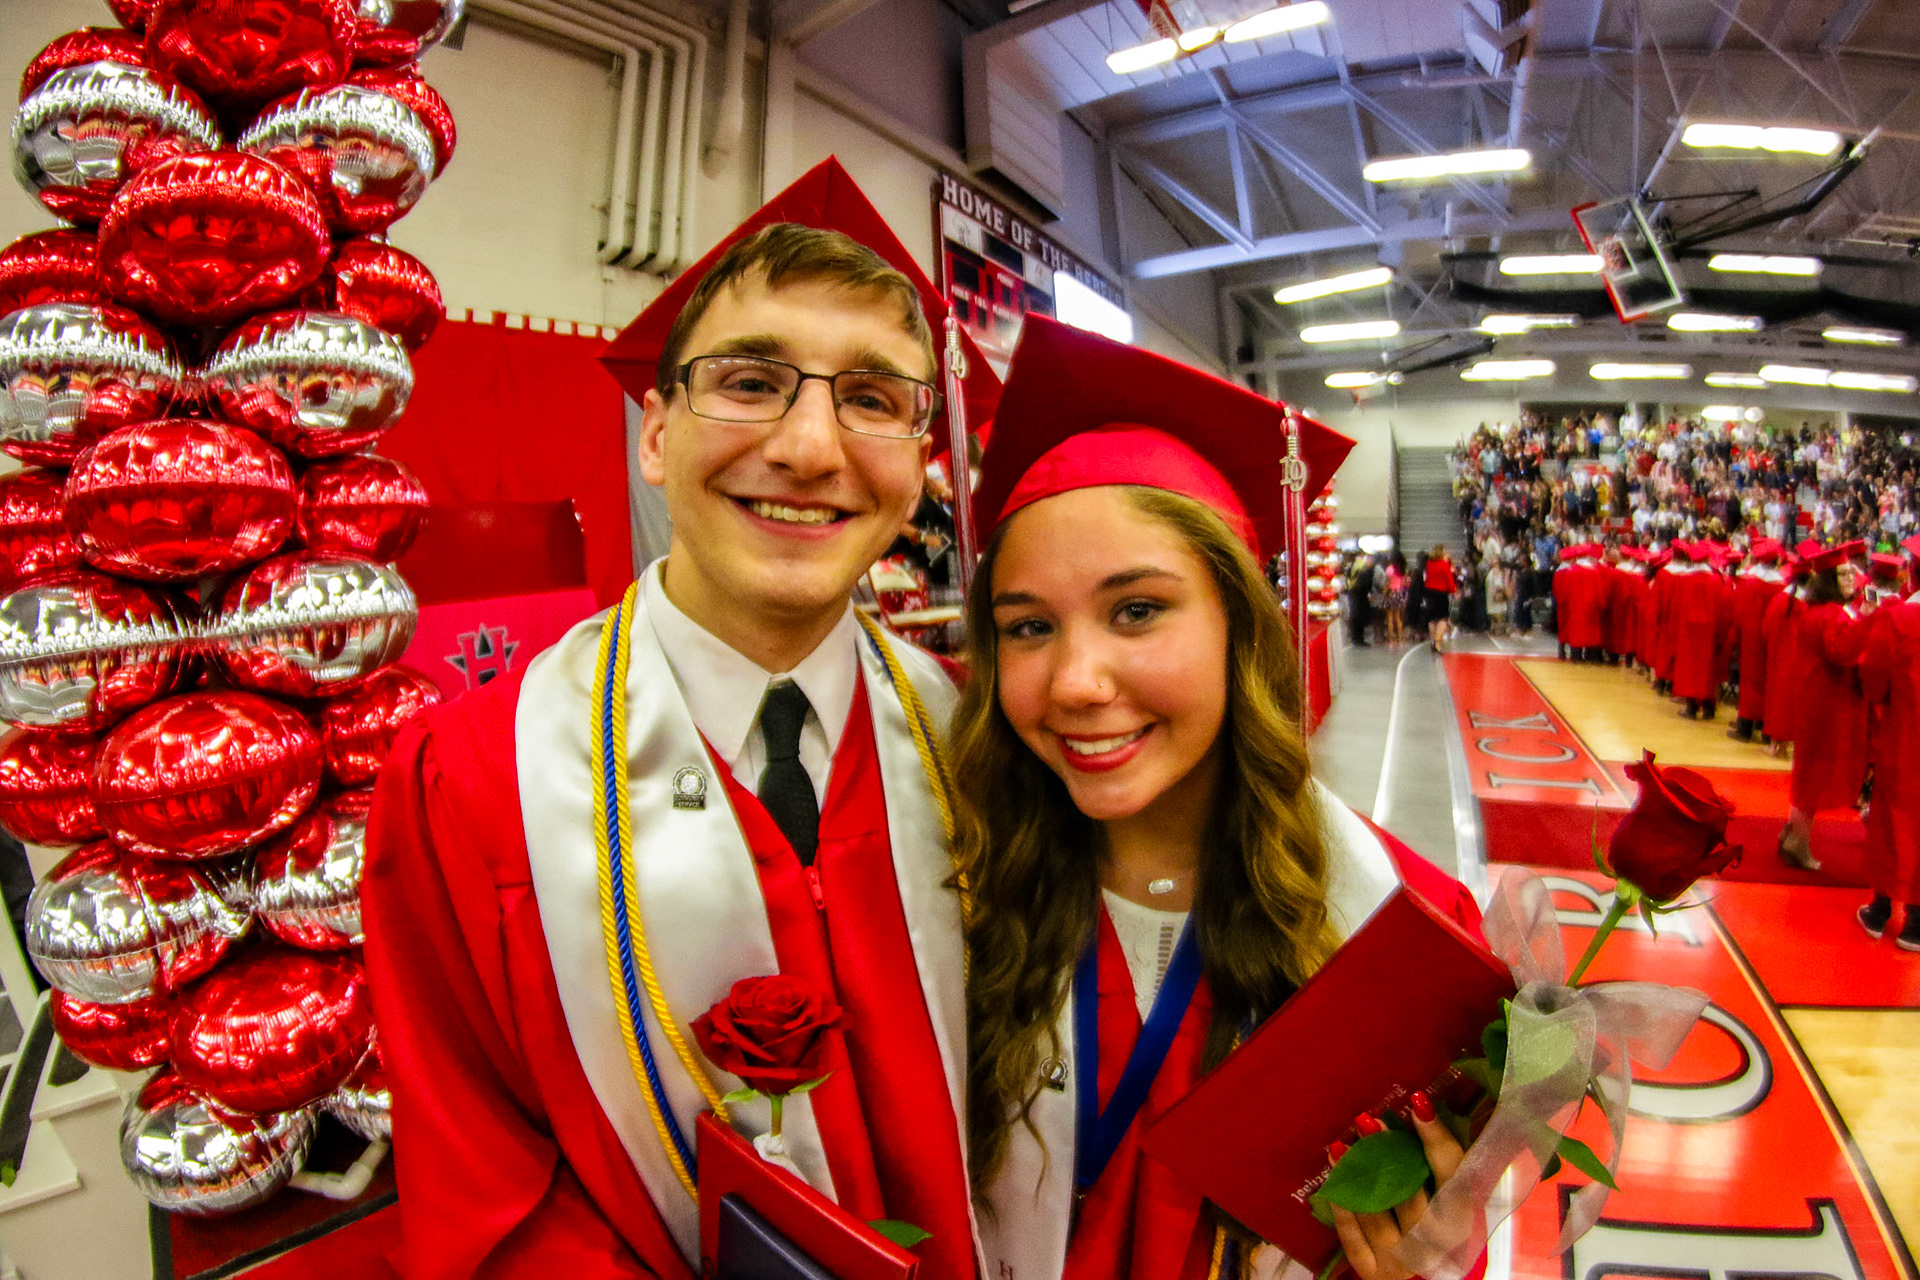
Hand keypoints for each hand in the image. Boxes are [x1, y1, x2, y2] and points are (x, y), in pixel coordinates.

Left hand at [1330, 1111, 1464, 1279]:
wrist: (1422, 1277)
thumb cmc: (1435, 1222)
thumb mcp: (1446, 1194)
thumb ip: (1437, 1161)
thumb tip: (1418, 1107)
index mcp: (1461, 1214)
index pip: (1453, 1172)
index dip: (1436, 1138)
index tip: (1418, 1103)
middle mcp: (1435, 1240)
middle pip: (1410, 1191)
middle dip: (1386, 1153)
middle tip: (1368, 1120)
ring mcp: (1403, 1259)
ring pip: (1376, 1213)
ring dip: (1356, 1176)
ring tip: (1340, 1145)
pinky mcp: (1374, 1272)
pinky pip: (1353, 1237)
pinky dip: (1342, 1206)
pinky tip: (1333, 1178)